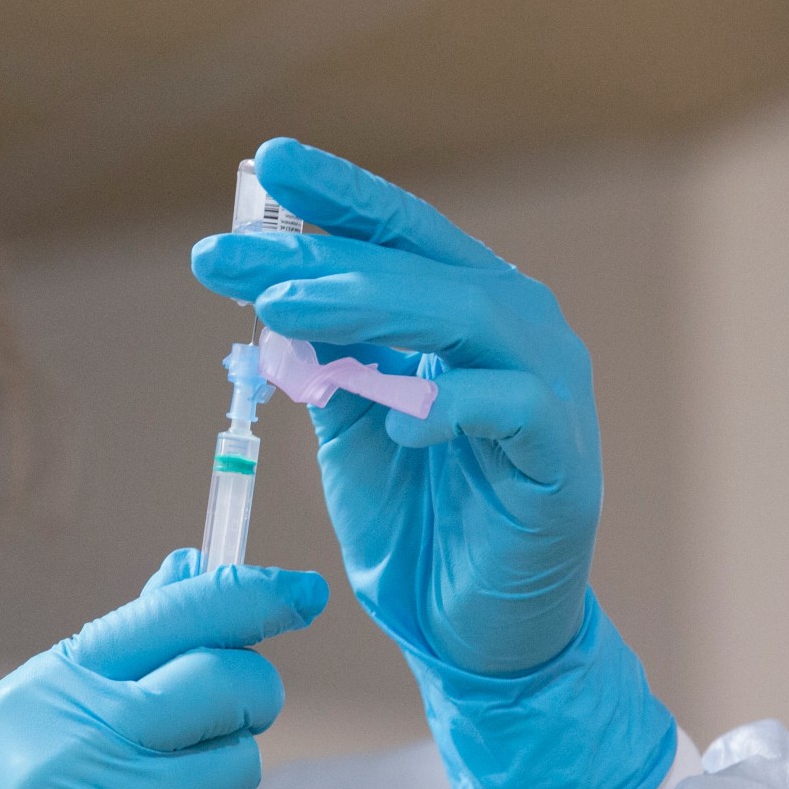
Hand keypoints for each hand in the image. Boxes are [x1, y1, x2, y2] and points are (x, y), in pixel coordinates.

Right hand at [0, 550, 327, 788]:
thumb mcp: (43, 720)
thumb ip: (125, 648)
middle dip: (251, 693)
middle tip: (234, 712)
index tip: (301, 592)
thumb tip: (194, 568)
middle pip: (226, 680)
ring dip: (220, 780)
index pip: (175, 616)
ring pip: (241, 760)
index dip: (251, 595)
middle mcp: (85, 736)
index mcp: (54, 687)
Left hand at [194, 137, 598, 674]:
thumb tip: (273, 294)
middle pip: (414, 264)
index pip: (398, 232)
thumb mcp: (349, 427)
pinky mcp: (561, 456)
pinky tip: (397, 421)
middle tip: (227, 254)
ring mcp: (547, 387)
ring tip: (287, 309)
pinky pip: (511, 409)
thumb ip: (325, 360)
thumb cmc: (416, 518)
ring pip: (465, 315)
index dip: (336, 194)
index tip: (268, 161)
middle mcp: (516, 328)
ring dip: (369, 306)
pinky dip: (449, 406)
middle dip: (315, 253)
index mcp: (465, 308)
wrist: (470, 627)